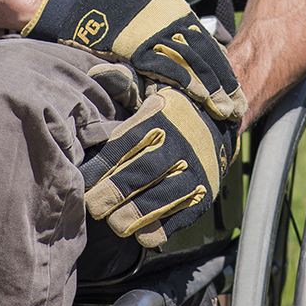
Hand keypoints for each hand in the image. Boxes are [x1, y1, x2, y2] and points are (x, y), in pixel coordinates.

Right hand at [24, 0, 245, 121]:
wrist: (70, 3)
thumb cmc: (102, 14)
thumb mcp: (140, 17)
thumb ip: (161, 35)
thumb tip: (180, 62)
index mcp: (170, 7)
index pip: (203, 40)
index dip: (220, 66)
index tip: (233, 88)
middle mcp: (168, 15)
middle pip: (204, 52)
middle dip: (223, 81)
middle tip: (237, 105)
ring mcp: (154, 30)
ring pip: (192, 61)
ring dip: (212, 87)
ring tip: (225, 109)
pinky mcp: (138, 45)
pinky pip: (168, 67)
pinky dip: (187, 85)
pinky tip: (199, 100)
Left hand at [81, 86, 235, 247]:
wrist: (220, 122)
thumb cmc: (170, 109)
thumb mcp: (150, 89)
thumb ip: (122, 84)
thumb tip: (96, 72)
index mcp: (161, 117)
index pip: (126, 143)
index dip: (102, 166)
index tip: (85, 181)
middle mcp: (180, 143)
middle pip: (143, 172)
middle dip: (114, 193)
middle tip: (95, 206)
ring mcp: (196, 170)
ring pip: (162, 197)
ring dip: (135, 214)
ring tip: (114, 223)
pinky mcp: (204, 192)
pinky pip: (183, 214)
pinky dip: (163, 227)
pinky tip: (142, 234)